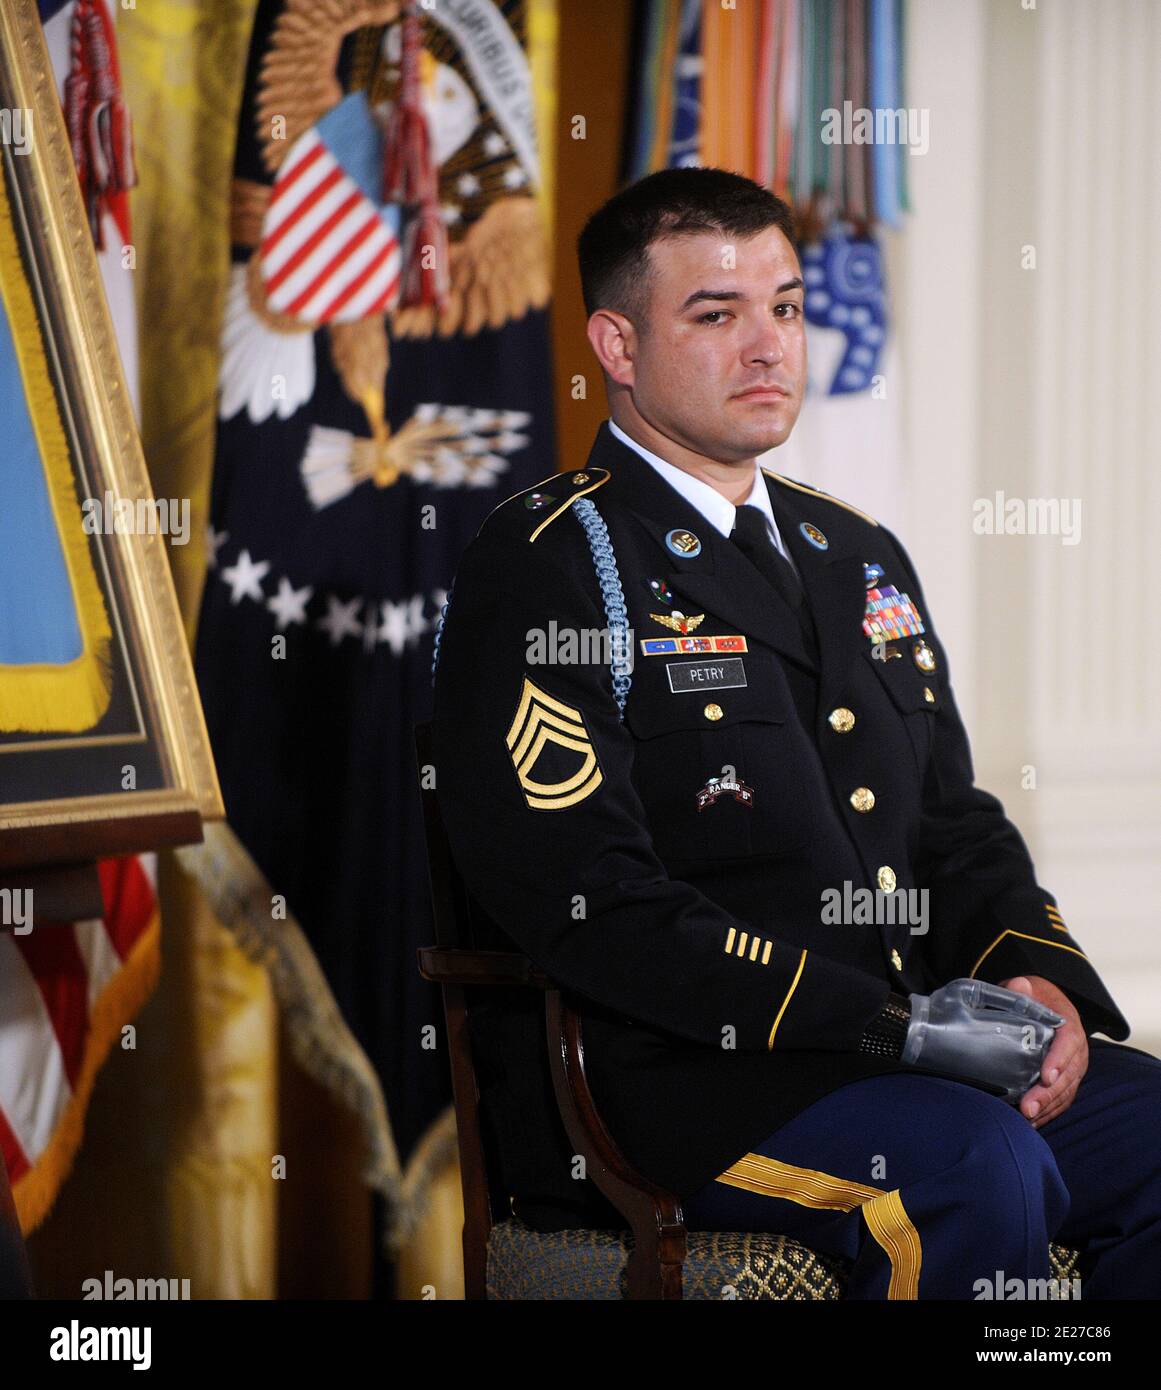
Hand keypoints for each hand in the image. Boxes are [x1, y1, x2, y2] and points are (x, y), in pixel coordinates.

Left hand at [1000, 976, 1087, 1127]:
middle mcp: (1076, 1048)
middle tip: (1029, 1107)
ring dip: (1049, 1106)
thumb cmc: (1035, 997)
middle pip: (1068, 1074)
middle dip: (1049, 1093)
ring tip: (1028, 1118)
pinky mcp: (1066, 1078)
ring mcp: (1073, 1066)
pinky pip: (1063, 1098)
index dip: (1059, 1060)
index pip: (1069, 1042)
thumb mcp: (1029, 987)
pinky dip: (1050, 1111)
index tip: (1045, 1076)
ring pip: (1066, 1090)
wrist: (1045, 1002)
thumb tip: (1019, 985)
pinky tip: (1034, 1122)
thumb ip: (1023, 988)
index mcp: (1069, 1023)